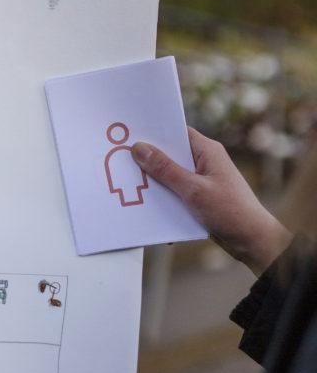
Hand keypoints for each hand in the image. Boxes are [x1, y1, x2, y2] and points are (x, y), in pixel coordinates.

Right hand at [131, 128, 292, 272]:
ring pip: (168, 175)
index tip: (128, 134)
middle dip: (148, 160)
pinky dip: (162, 197)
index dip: (154, 132)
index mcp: (207, 151)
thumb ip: (165, 169)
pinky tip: (148, 207)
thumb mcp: (193, 189)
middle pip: (169, 154)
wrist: (252, 240)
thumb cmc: (230, 211)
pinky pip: (173, 191)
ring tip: (130, 186)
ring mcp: (201, 179)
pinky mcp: (197, 196)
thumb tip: (139, 148)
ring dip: (153, 182)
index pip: (176, 132)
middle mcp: (204, 161)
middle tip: (121, 162)